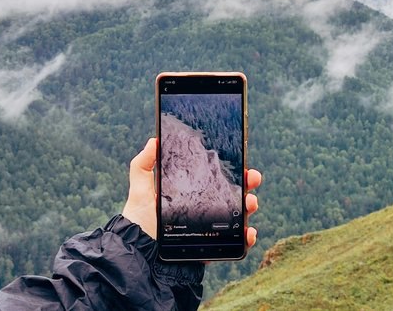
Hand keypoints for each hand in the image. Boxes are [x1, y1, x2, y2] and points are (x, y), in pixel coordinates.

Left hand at [122, 138, 261, 247]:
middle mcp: (208, 209)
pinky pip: (237, 242)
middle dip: (249, 185)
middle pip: (236, 194)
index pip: (220, 179)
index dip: (235, 171)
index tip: (243, 164)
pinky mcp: (215, 247)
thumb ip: (143, 164)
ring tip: (250, 204)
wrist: (141, 252)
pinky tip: (248, 232)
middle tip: (252, 179)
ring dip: (250, 206)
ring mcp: (214, 229)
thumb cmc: (141, 220)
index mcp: (195, 193)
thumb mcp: (141, 189)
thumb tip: (154, 140)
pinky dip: (248, 237)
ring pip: (240, 215)